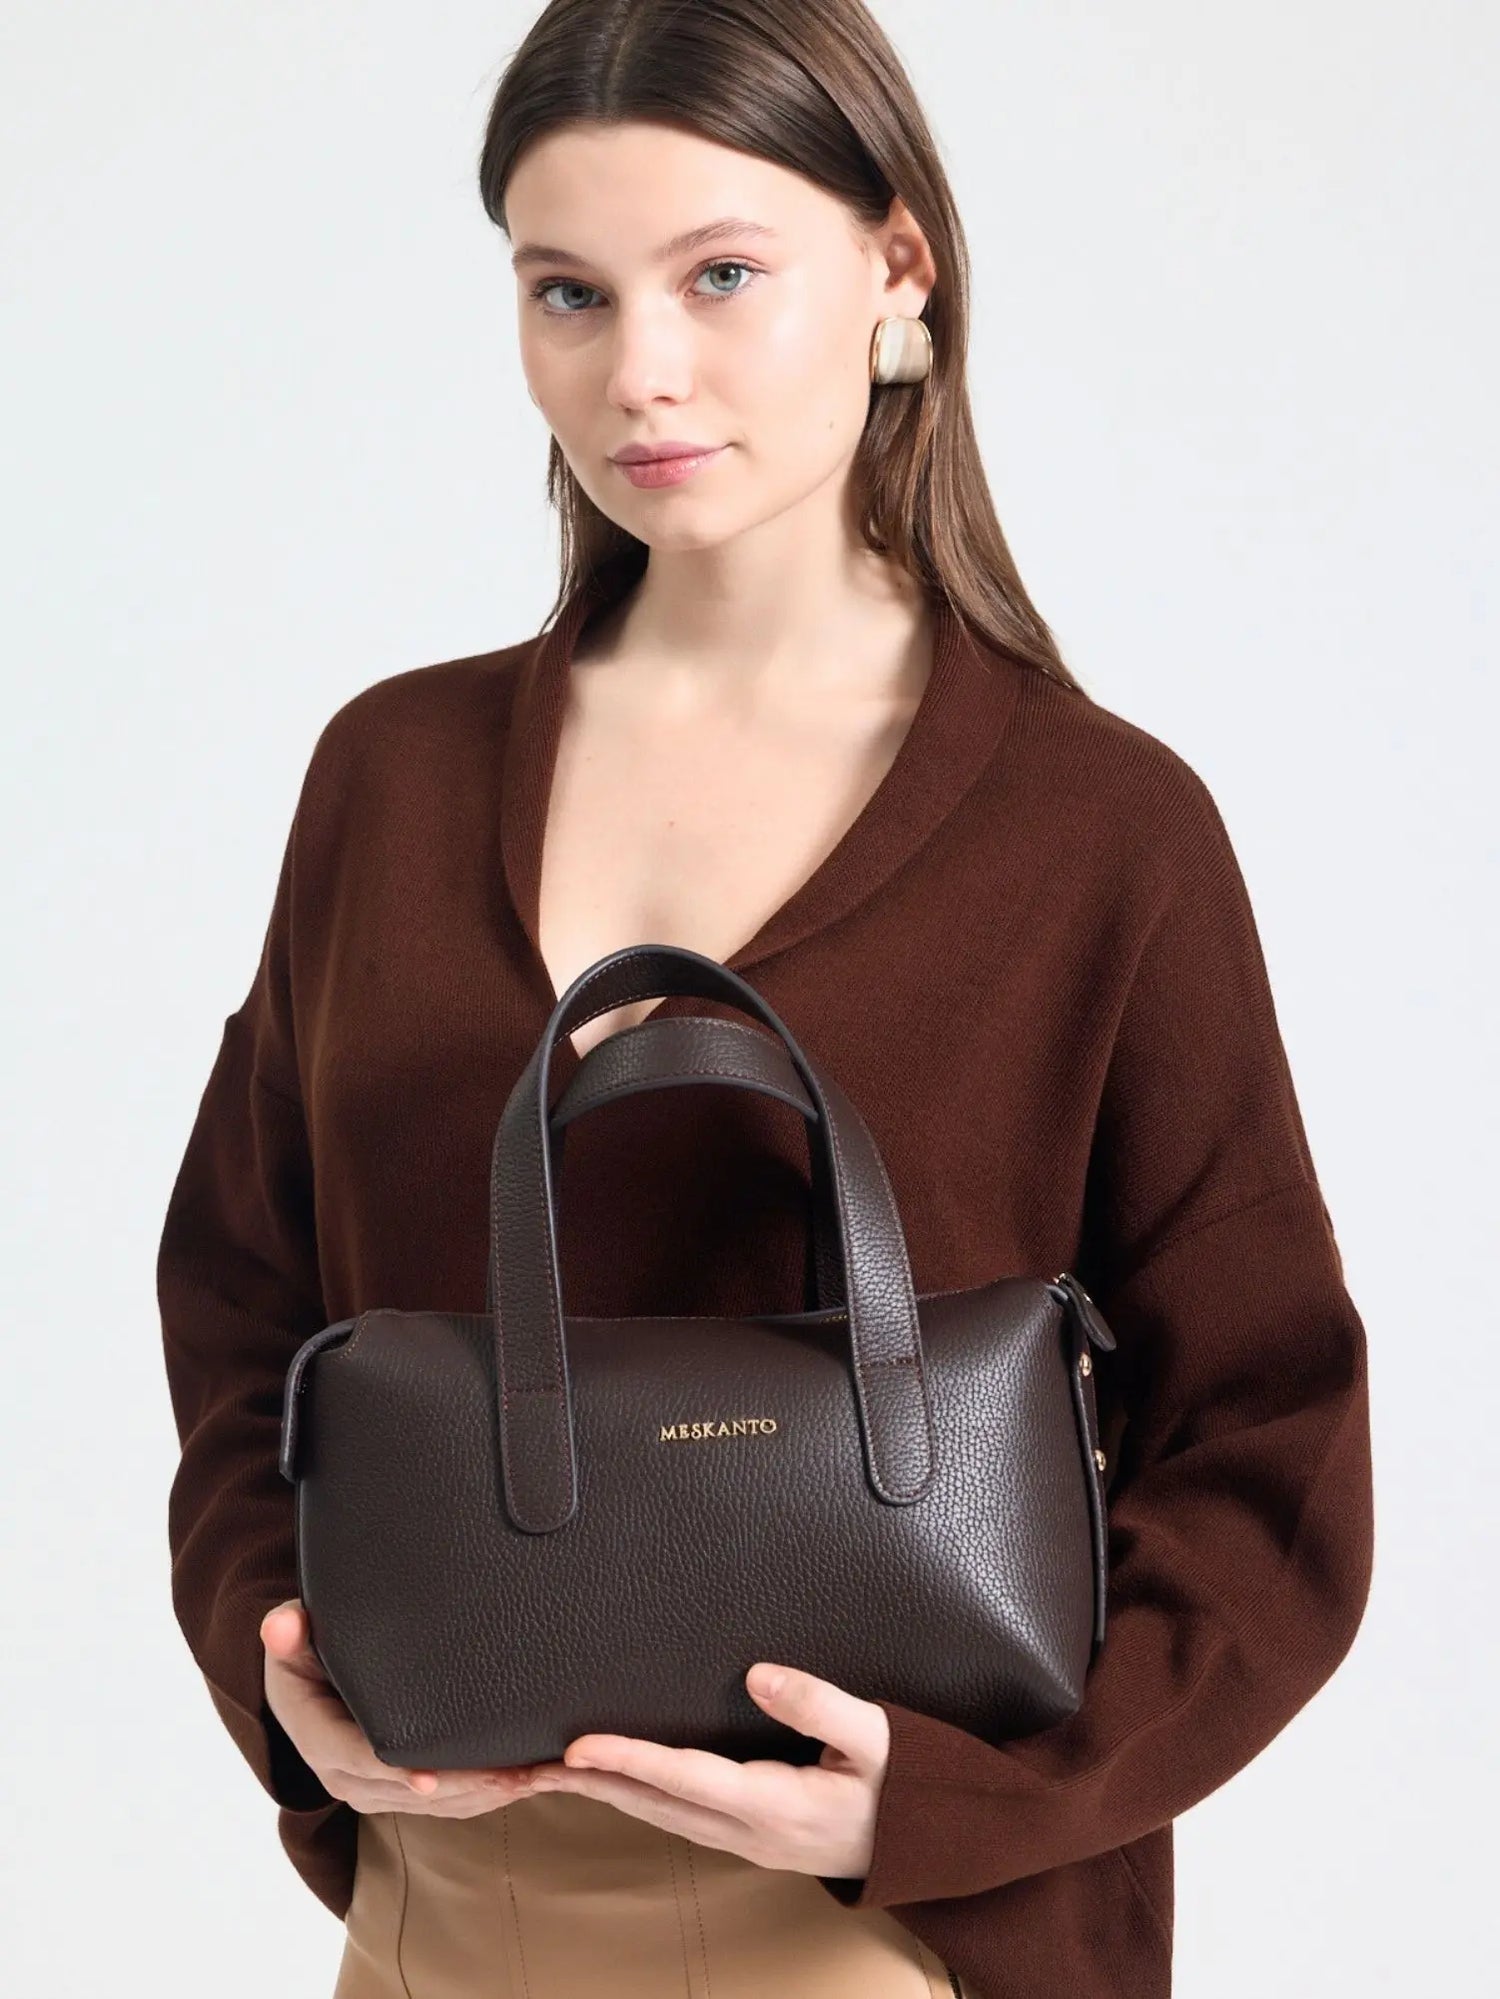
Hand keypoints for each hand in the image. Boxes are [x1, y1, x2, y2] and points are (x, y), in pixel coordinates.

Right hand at [260, 1599, 548, 1816]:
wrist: (302, 1684)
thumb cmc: (302, 1654)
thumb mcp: (290, 1639)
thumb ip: (288, 1632)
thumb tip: (281, 1627)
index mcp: (319, 1740)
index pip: (361, 1760)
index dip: (396, 1770)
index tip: (430, 1778)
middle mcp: (345, 1775)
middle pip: (408, 1792)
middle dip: (460, 1787)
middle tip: (511, 1776)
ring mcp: (374, 1790)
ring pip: (433, 1805)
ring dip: (481, 1795)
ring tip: (528, 1779)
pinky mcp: (397, 1792)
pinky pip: (444, 1804)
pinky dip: (482, 1797)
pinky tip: (520, 1783)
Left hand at [517, 1664, 890, 1881]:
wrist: (935, 1845)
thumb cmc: (912, 1786)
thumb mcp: (879, 1737)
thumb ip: (820, 1703)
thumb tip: (758, 1674)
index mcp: (778, 1805)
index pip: (686, 1778)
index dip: (629, 1758)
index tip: (579, 1746)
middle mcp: (752, 1832)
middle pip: (655, 1805)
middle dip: (593, 1782)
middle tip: (535, 1761)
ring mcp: (748, 1841)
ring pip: (661, 1816)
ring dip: (609, 1792)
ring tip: (559, 1768)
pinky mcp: (752, 1836)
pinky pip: (680, 1818)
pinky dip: (639, 1798)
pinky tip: (620, 1783)